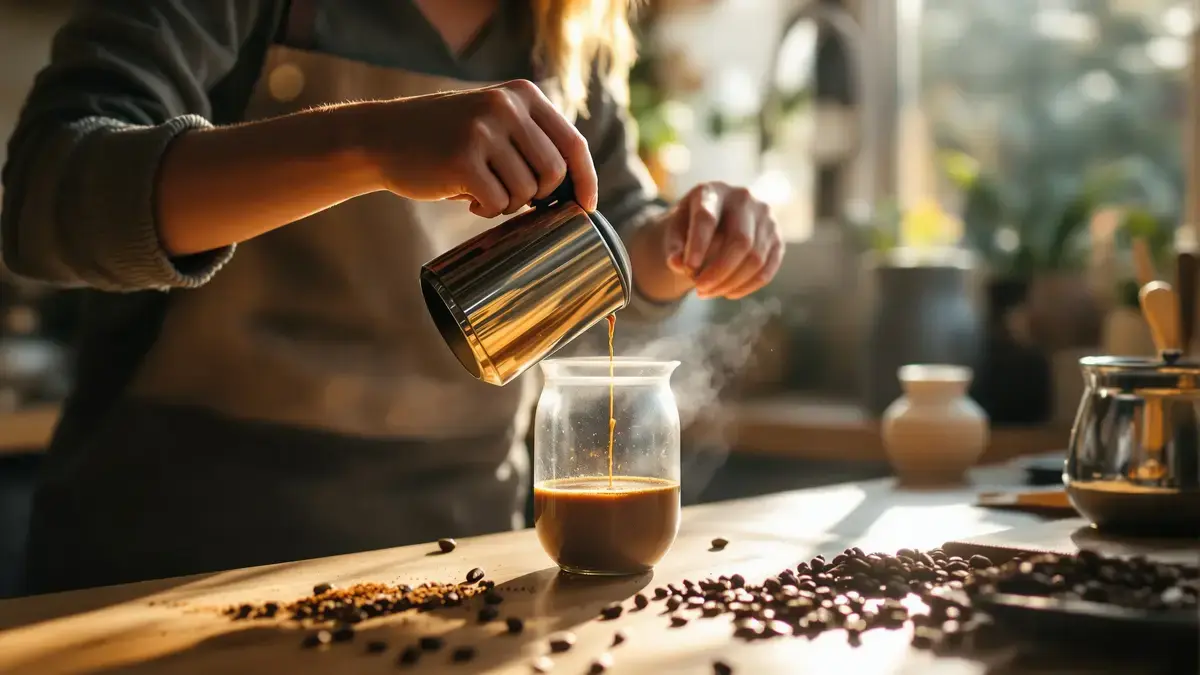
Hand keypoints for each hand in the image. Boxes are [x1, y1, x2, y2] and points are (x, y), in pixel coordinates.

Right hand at [364, 80, 596, 217]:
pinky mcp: (463, 158)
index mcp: (522, 95)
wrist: (382, 137)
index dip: (585, 180)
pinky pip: (498, 204)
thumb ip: (532, 141)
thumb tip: (576, 194)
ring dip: (508, 203)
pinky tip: (467, 197)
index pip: (573, 143)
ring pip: (526, 192)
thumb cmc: (446, 140)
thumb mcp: (494, 121)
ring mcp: (484, 130)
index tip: (586, 207)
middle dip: (538, 196)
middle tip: (512, 196)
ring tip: (483, 190)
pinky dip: (486, 210)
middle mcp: (507, 106)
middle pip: (553, 173)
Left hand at [662, 182, 782, 299]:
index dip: (699, 245)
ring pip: (756, 258)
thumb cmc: (689, 226)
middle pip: (740, 241)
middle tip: (700, 289)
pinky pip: (768, 268)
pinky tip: (729, 293)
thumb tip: (677, 263)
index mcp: (713, 191)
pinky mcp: (776, 237)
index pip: (708, 218)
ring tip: (709, 292)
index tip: (688, 269)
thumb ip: (673, 246)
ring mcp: (765, 217)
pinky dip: (747, 286)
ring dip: (731, 283)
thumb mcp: (675, 231)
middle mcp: (744, 198)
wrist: (712, 220)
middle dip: (719, 272)